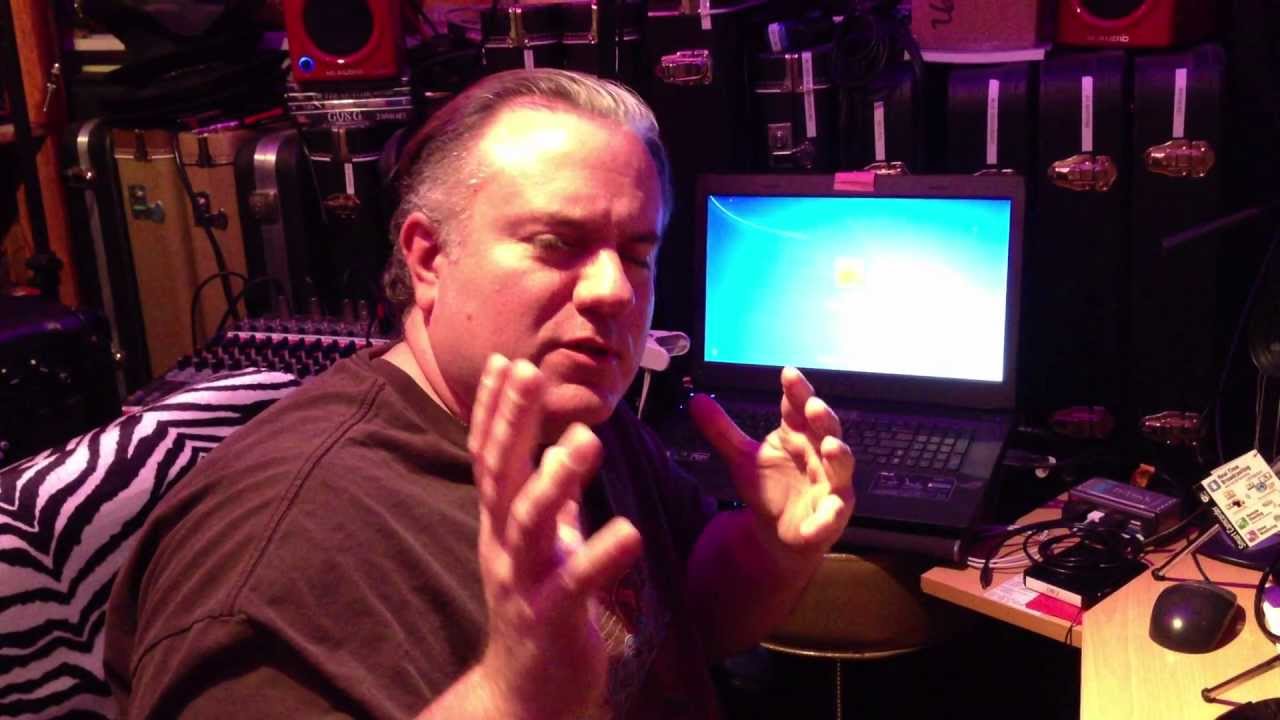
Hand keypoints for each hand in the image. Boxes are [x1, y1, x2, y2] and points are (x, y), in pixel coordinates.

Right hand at [466, 354, 642, 719]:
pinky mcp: (551, 618)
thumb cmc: (537, 608)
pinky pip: (575, 583)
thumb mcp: (539, 545)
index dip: (495, 410)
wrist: (525, 692)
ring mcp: (523, 582)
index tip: (506, 360)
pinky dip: (600, 555)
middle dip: (513, 422)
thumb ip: (549, 499)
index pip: (490, 456)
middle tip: (530, 372)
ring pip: (530, 522)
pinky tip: (629, 529)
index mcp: (500, 524)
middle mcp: (502, 546)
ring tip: (587, 439)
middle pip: (501, 475)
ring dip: (556, 478)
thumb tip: (556, 448)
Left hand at [691, 366, 854, 555]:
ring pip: (841, 466)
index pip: (799, 406)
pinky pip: (833, 515)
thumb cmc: (768, 487)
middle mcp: (819, 453)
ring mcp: (830, 483)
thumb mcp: (741, 457)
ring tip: (832, 447)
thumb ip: (722, 431)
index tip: (788, 373)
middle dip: (822, 418)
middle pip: (826, 429)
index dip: (797, 391)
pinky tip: (817, 520)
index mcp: (798, 434)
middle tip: (813, 406)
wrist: (776, 530)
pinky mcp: (831, 515)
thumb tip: (696, 400)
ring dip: (839, 456)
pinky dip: (827, 516)